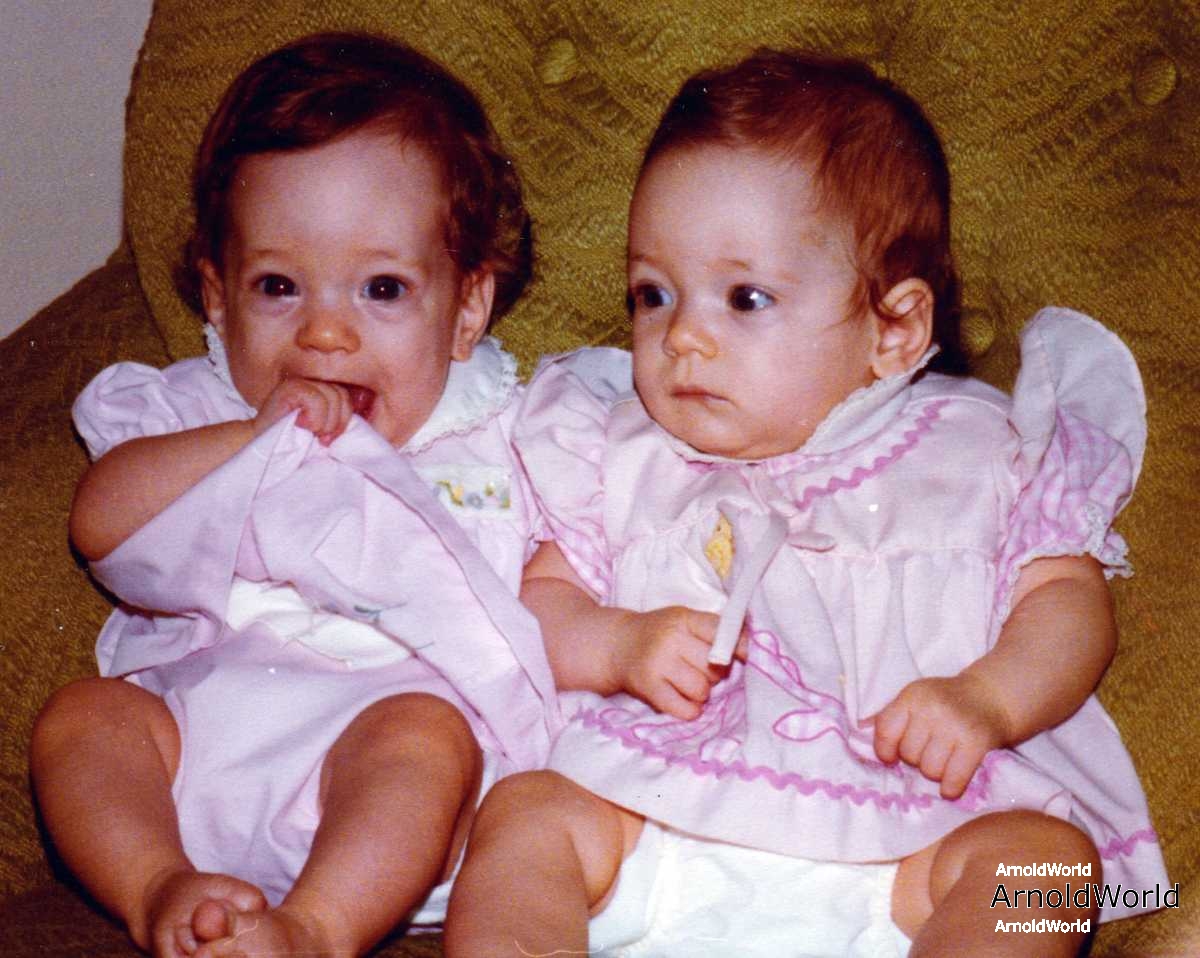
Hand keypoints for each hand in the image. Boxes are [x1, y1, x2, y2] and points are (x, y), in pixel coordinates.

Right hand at [255, 378, 353, 444]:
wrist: (261, 446)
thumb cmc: (294, 441)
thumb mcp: (323, 430)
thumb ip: (338, 421)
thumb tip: (359, 422)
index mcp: (323, 390)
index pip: (348, 398)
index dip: (344, 420)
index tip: (330, 438)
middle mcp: (314, 382)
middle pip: (343, 397)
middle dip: (335, 424)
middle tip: (320, 438)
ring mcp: (302, 382)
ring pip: (332, 398)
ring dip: (323, 423)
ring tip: (308, 431)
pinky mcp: (290, 387)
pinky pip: (316, 400)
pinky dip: (313, 418)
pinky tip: (300, 424)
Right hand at [610, 606, 742, 719]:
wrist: (616, 645)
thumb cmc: (659, 634)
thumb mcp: (684, 621)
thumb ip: (714, 631)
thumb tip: (751, 649)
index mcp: (684, 618)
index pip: (722, 633)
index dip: (739, 648)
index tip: (746, 657)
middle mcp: (670, 639)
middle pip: (715, 666)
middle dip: (714, 673)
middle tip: (699, 669)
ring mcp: (658, 664)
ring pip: (702, 689)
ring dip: (701, 692)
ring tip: (687, 683)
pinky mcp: (648, 688)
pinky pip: (685, 709)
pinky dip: (690, 709)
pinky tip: (683, 700)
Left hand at [869, 674, 1011, 799]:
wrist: (991, 697)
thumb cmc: (945, 701)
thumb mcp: (916, 697)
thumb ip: (890, 715)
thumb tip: (858, 729)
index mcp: (912, 696)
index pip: (885, 731)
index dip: (885, 749)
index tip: (891, 757)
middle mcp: (932, 709)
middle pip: (908, 754)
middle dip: (916, 758)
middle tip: (929, 750)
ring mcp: (955, 725)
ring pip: (929, 770)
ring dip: (935, 772)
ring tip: (943, 760)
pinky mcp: (976, 743)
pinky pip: (953, 779)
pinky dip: (950, 787)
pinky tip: (950, 786)